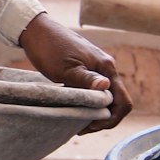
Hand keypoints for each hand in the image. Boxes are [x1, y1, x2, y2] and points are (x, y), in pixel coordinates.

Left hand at [18, 12, 131, 132]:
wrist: (36, 30)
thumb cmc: (50, 48)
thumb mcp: (66, 69)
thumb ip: (86, 80)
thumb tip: (105, 87)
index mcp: (106, 67)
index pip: (123, 101)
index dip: (111, 119)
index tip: (91, 126)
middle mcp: (106, 68)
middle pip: (115, 102)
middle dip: (102, 118)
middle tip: (81, 128)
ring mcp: (96, 69)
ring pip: (103, 98)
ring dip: (94, 111)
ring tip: (76, 121)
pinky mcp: (86, 70)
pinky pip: (93, 91)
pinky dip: (86, 102)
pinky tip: (72, 109)